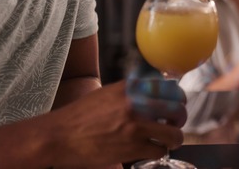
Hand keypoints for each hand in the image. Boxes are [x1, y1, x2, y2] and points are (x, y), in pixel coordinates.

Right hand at [45, 80, 185, 166]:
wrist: (59, 135)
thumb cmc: (81, 115)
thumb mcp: (108, 93)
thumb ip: (132, 92)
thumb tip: (156, 93)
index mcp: (131, 88)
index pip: (170, 88)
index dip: (177, 98)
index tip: (176, 104)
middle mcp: (137, 104)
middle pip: (178, 110)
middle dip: (180, 119)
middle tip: (174, 124)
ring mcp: (135, 126)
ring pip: (174, 134)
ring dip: (174, 138)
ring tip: (168, 139)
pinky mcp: (132, 147)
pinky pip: (159, 150)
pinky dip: (158, 151)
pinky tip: (151, 149)